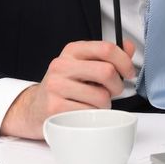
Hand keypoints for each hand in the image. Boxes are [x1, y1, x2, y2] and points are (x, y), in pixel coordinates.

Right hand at [0, 39, 136, 139]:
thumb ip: (108, 56)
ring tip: (94, 104)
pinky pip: (89, 113)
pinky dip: (93, 116)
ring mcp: (56, 86)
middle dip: (117, 86)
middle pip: (106, 72)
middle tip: (113, 92)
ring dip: (105, 105)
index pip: (106, 48)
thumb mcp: (84, 65)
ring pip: (101, 97)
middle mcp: (61, 65)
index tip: (129, 72)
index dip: (125, 62)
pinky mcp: (54, 107)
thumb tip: (129, 47)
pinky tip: (84, 113)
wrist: (35, 108)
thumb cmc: (65, 87)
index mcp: (72, 50)